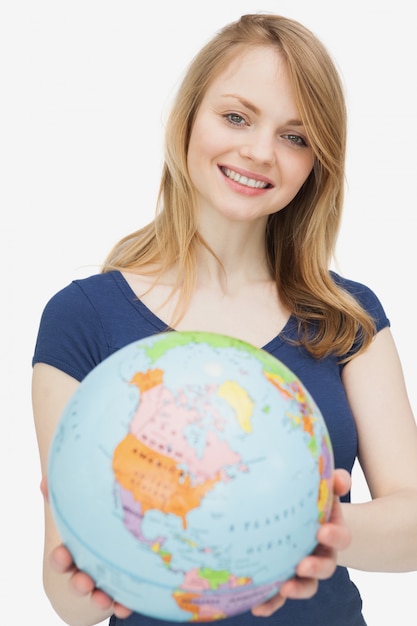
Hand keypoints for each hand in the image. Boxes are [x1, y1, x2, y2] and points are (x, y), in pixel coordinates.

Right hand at [40, 477, 132, 619]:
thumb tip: (45, 481)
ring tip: (103, 597)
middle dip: (78, 583)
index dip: (60, 558)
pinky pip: (122, 601)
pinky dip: (123, 604)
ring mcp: (104, 583)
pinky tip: (126, 604)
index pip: (62, 558)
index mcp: (74, 552)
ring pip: (98, 594)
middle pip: (77, 581)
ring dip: (98, 597)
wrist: (115, 549)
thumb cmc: (91, 526)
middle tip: (83, 581)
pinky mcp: (123, 592)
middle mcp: (87, 570)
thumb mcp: (79, 511)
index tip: (62, 554)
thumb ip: (62, 497)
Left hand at [251, 468, 351, 616]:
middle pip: (326, 566)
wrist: (300, 516)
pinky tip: (257, 607)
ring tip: (285, 587)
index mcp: (331, 530)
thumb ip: (335, 482)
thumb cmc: (311, 499)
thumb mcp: (323, 488)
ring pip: (306, 585)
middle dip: (316, 567)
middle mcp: (321, 553)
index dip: (335, 535)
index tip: (322, 531)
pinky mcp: (285, 579)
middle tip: (303, 565)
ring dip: (298, 588)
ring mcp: (303, 568)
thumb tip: (342, 479)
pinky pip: (279, 595)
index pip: (340, 536)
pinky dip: (271, 602)